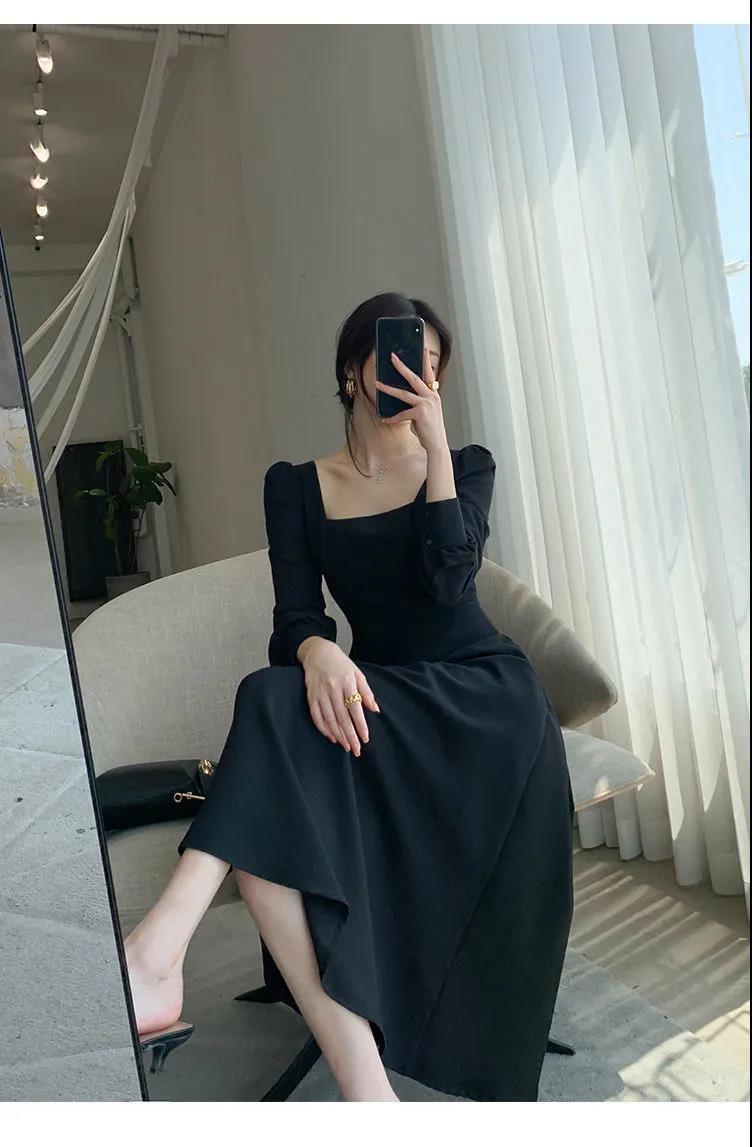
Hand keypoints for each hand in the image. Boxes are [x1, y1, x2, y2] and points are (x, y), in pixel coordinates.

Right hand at [297, 638, 379, 757]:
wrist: (318, 652)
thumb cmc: (341, 664)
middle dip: (350, 735)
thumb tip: (375, 709)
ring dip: (338, 734)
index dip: (360, 724)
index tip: (365, 738)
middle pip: (342, 717)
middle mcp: (333, 688)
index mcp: (347, 682)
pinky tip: (331, 736)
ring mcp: (320, 692)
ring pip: (329, 718)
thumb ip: (366, 691)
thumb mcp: (357, 673)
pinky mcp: (311, 695)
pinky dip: (323, 728)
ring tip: (346, 746)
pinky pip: (316, 715)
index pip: (355, 707)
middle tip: (356, 749)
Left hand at [374, 344, 447, 452]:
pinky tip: (385, 419)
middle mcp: (431, 397)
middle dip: (402, 366)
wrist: (437, 443)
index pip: (429, 373)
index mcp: (433, 394)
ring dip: (388, 389)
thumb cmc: (430, 428)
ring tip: (377, 384)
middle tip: (392, 357)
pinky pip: (401, 414)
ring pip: (403, 393)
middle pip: (414, 378)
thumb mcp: (426, 412)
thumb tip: (404, 399)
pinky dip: (392, 418)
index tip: (422, 348)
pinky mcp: (420, 414)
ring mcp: (426, 404)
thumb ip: (418, 402)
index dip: (426, 360)